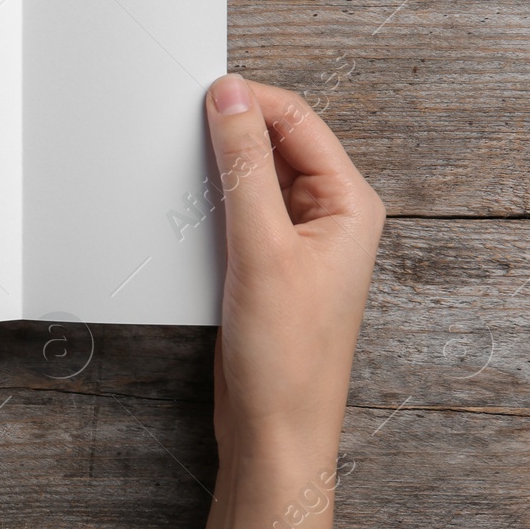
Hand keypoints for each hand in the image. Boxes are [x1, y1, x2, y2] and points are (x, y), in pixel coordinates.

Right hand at [166, 73, 384, 528]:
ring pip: (254, 178)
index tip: (198, 94)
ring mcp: (300, 242)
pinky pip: (239, 212)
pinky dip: (211, 203)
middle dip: (230, 131)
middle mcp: (331, 217)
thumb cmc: (287, 358)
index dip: (249, 100)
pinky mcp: (269, 265)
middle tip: (180, 126)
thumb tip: (230, 98)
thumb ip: (242, 167)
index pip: (298, 121)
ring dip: (217, 169)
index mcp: (350, 204)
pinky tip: (183, 211)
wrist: (275, 434)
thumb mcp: (260, 247)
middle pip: (277, 144)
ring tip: (179, 169)